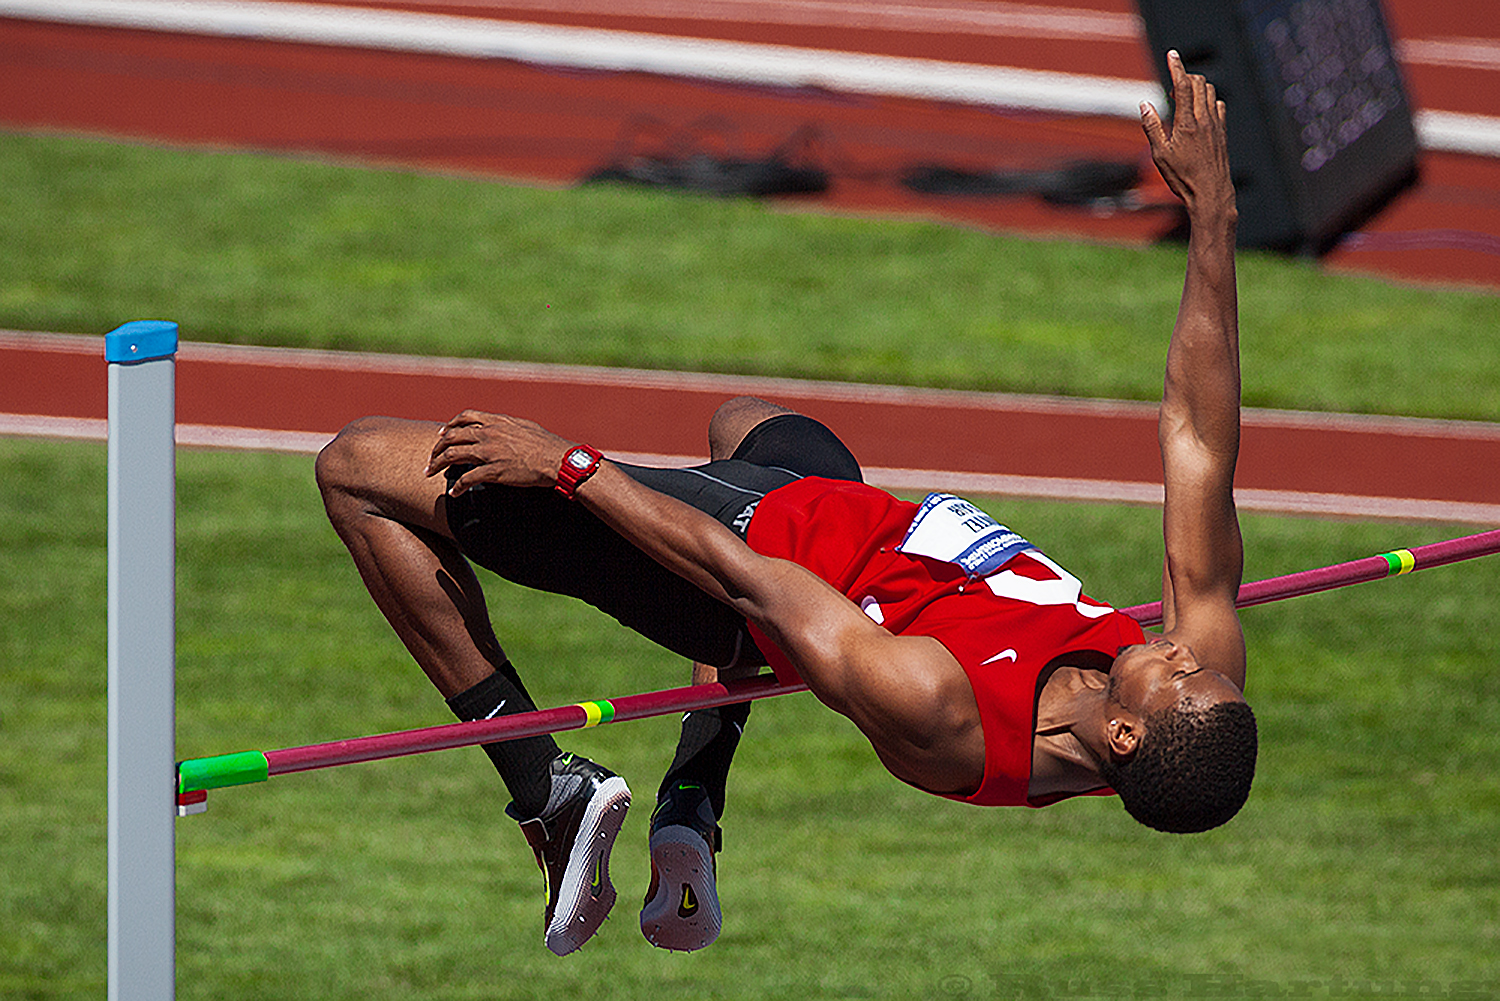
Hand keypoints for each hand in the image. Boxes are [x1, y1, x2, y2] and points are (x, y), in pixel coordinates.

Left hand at [424, 410, 571, 496]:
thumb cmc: (546, 444)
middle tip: (431, 458)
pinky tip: (453, 493)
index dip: (449, 426)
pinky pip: (467, 478)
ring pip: (453, 456)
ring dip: (437, 465)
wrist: (557, 460)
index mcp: (497, 421)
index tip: (442, 435)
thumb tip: (501, 427)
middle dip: (437, 448)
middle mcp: (489, 434)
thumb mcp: (524, 426)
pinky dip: (457, 487)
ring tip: (430, 473)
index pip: (465, 417)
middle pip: (452, 436)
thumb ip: (507, 426)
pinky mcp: (493, 471)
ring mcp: (489, 452)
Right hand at [1140, 51, 1234, 217]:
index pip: (1184, 85)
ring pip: (1210, 92)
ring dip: (1197, 88)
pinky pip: (1218, 106)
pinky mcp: (1222, 132)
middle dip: (1186, 77)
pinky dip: (1208, 100)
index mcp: (1187, 123)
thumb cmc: (1183, 177)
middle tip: (1173, 86)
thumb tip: (1144, 104)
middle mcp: (1204, 119)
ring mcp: (1216, 124)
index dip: (1177, 67)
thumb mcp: (1160, 155)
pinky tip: (1200, 111)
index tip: (1172, 54)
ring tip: (1183, 99)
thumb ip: (1152, 126)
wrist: (1211, 193)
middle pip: (1199, 83)